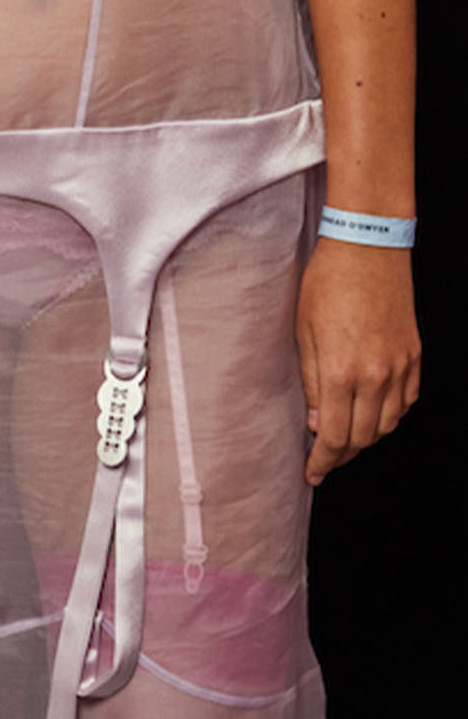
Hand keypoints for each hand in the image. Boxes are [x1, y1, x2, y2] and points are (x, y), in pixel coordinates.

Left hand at [296, 237, 420, 484]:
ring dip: (366, 438)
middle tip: (324, 460)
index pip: (333, 437)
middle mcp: (376, 375)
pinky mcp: (414, 354)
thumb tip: (315, 421)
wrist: (367, 246)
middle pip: (363, 438)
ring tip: (345, 438)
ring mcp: (400, 366)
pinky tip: (372, 412)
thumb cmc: (327, 283)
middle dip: (341, 456)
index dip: (322, 461)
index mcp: (340, 372)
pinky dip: (390, 414)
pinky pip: (406, 401)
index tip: (312, 473)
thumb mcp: (303, 334)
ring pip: (388, 424)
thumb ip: (310, 382)